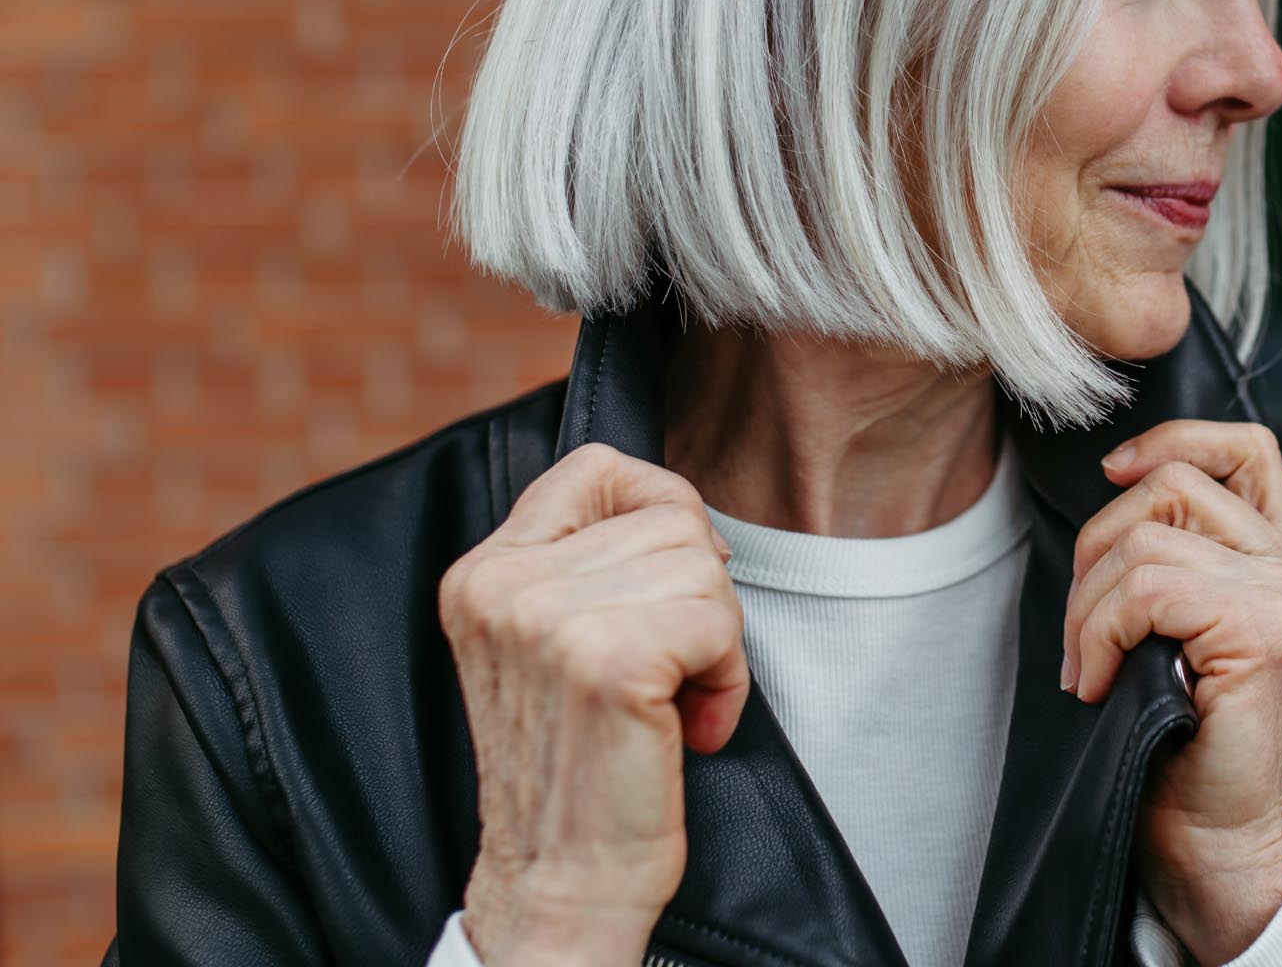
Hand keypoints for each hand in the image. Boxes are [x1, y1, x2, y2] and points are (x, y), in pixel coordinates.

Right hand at [437, 443, 750, 964]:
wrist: (559, 889)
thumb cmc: (579, 769)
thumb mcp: (550, 646)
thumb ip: (586, 567)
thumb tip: (683, 510)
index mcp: (482, 572)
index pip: (597, 465)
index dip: (663, 507)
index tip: (672, 581)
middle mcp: (502, 584)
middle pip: (671, 518)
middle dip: (699, 596)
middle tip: (668, 674)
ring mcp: (549, 618)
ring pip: (705, 568)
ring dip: (715, 645)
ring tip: (670, 707)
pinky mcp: (607, 661)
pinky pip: (719, 624)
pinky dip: (726, 684)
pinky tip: (686, 732)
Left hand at [1061, 419, 1281, 965]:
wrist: (1211, 842)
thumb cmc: (1183, 742)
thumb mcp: (1179, 623)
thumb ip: (1177, 550)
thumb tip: (1119, 475)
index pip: (1244, 447)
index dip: (1171, 442)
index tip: (1114, 475)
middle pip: (1171, 486)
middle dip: (1097, 552)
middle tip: (1083, 636)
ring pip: (1147, 539)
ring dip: (1090, 607)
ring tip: (1089, 667)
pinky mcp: (1265, 633)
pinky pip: (1148, 589)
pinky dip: (1100, 633)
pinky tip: (1101, 684)